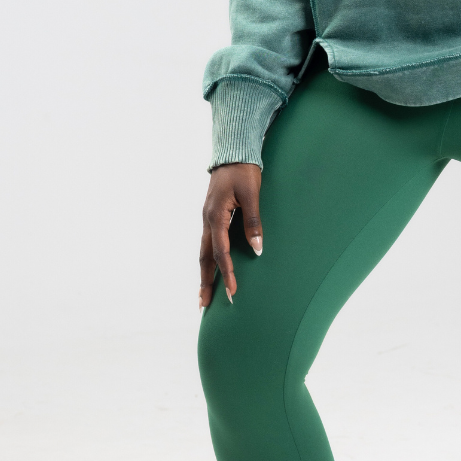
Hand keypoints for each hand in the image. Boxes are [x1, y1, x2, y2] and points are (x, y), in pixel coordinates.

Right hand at [200, 163, 262, 306]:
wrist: (233, 154)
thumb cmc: (244, 172)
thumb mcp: (252, 194)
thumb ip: (253, 221)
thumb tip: (257, 248)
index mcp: (215, 216)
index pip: (220, 252)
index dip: (227, 273)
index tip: (233, 291)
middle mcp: (207, 220)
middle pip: (204, 258)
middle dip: (205, 282)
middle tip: (204, 306)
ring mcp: (207, 219)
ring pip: (204, 252)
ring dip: (204, 274)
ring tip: (203, 295)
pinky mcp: (211, 217)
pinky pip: (207, 244)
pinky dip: (208, 260)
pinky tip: (210, 270)